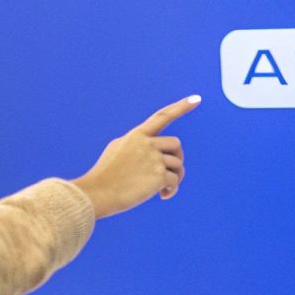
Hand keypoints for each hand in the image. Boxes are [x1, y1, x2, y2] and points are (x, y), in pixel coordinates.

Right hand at [70, 96, 199, 218]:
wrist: (98, 193)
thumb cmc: (105, 175)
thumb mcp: (117, 150)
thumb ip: (136, 145)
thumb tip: (154, 149)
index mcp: (137, 135)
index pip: (162, 116)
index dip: (181, 107)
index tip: (197, 99)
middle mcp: (147, 143)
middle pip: (176, 144)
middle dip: (176, 158)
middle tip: (170, 173)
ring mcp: (153, 159)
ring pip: (177, 164)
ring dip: (175, 177)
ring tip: (163, 188)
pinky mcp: (158, 175)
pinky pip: (174, 181)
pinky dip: (172, 189)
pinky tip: (162, 195)